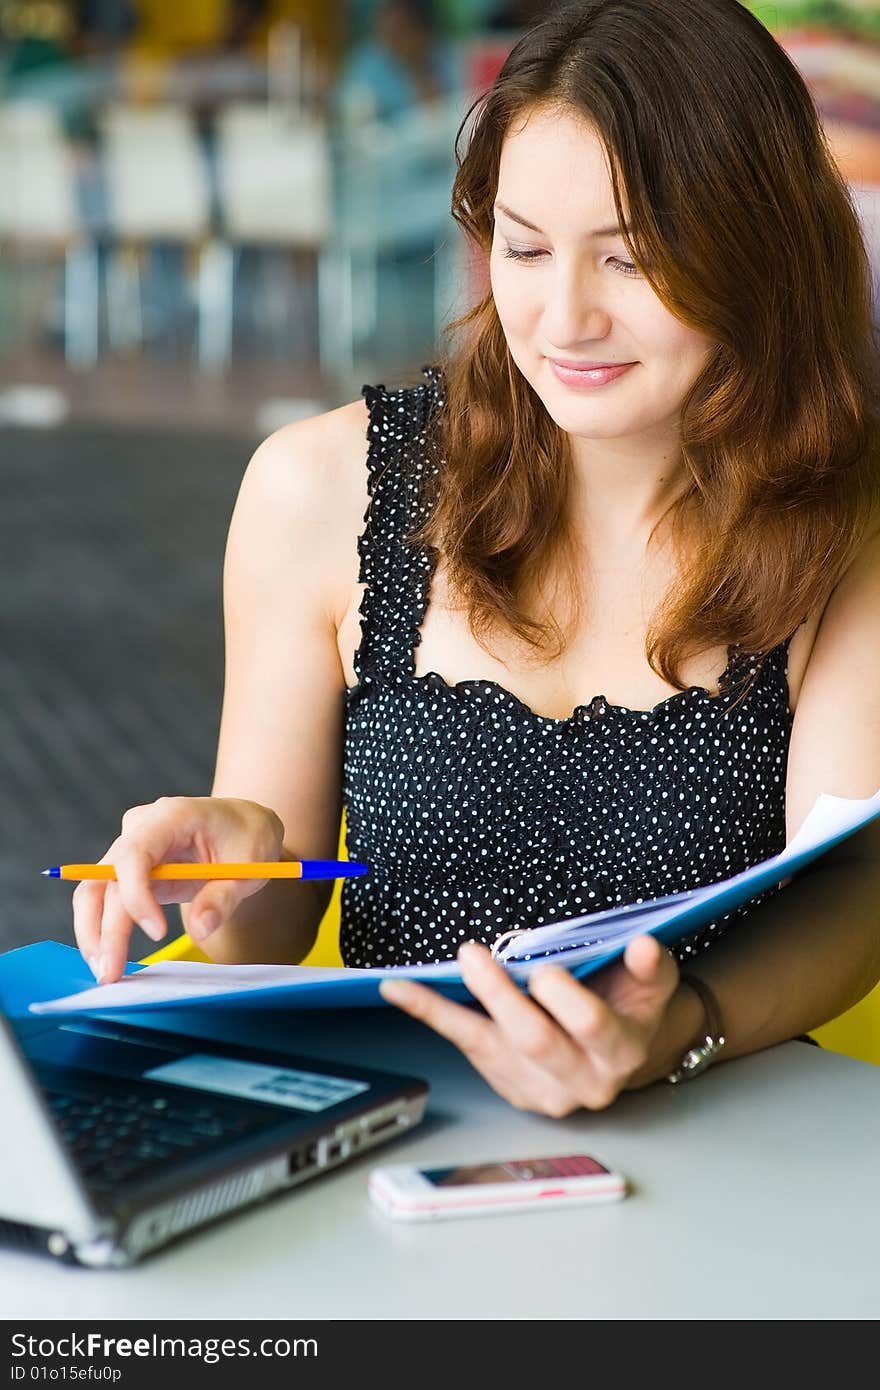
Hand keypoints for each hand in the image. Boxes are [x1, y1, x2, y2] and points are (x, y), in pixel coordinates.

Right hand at [72, 796, 283, 984]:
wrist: (245, 823)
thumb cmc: (248, 837)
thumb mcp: (250, 866)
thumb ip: (222, 898)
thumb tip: (199, 929)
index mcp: (172, 816)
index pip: (134, 853)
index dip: (137, 895)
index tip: (158, 933)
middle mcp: (142, 828)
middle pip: (105, 877)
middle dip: (104, 928)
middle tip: (112, 972)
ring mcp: (132, 847)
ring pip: (96, 890)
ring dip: (95, 933)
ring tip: (106, 971)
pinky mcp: (131, 870)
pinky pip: (108, 899)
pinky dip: (105, 929)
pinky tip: (110, 957)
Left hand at [379, 934, 678, 1114]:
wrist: (623, 1053)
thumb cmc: (632, 1006)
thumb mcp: (654, 984)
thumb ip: (651, 966)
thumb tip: (644, 946)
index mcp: (620, 1051)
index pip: (592, 1027)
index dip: (566, 1001)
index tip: (543, 971)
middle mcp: (581, 1080)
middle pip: (535, 1040)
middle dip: (501, 999)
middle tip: (476, 957)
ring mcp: (541, 1089)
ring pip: (489, 1046)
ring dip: (446, 1009)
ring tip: (409, 981)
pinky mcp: (509, 1085)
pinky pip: (466, 1045)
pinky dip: (430, 1013)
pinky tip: (398, 991)